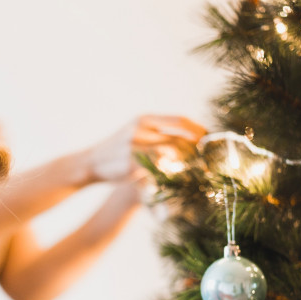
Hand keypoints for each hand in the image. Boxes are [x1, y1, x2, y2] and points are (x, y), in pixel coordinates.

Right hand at [87, 115, 206, 181]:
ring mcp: (136, 144)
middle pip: (178, 138)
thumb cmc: (116, 152)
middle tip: (206, 161)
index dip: (198, 130)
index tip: (210, 139)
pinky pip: (157, 168)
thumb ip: (156, 137)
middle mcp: (141, 128)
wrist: (90, 163)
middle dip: (194, 151)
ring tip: (194, 171)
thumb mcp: (135, 137)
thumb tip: (185, 143)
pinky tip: (176, 179)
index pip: (179, 120)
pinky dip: (169, 174)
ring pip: (171, 152)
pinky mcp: (132, 162)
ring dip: (185, 163)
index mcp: (144, 119)